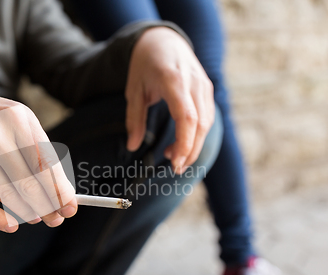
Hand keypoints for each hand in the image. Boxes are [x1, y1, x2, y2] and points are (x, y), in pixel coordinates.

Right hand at [0, 87, 76, 232]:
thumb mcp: (19, 123)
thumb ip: (40, 153)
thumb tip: (62, 193)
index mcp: (17, 117)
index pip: (44, 162)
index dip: (59, 190)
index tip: (70, 207)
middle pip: (27, 181)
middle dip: (46, 205)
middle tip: (56, 218)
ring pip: (6, 193)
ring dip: (26, 211)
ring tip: (36, 217)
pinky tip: (11, 225)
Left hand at [126, 27, 214, 173]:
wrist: (163, 41)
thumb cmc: (145, 66)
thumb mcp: (133, 90)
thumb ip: (134, 119)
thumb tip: (132, 147)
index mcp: (173, 81)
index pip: (187, 117)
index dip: (185, 143)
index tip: (175, 163)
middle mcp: (194, 83)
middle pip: (201, 124)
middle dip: (190, 151)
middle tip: (175, 169)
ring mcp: (204, 85)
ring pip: (207, 123)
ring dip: (193, 145)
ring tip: (173, 157)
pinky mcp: (207, 89)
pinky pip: (207, 117)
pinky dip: (197, 134)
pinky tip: (181, 144)